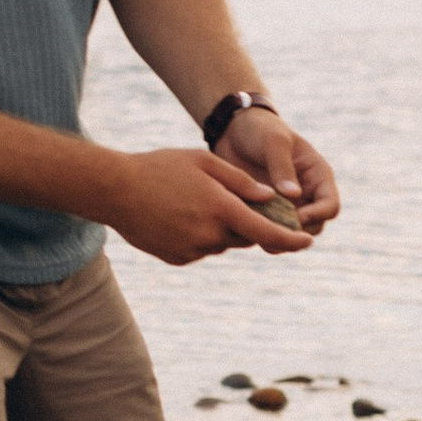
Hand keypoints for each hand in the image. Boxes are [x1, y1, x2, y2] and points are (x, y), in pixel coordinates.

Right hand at [105, 147, 319, 267]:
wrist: (113, 190)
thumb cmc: (159, 168)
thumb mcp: (203, 162)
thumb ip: (240, 181)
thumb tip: (269, 197)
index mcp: (221, 209)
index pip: (267, 232)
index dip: (291, 238)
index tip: (308, 241)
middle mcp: (210, 235)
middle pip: (244, 236)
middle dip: (245, 222)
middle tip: (227, 200)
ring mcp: (192, 250)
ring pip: (221, 243)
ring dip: (219, 228)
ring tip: (191, 202)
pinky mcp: (177, 258)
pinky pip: (200, 249)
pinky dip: (198, 236)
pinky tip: (176, 216)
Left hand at [219, 105, 337, 231]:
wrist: (232, 130)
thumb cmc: (260, 129)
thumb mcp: (273, 141)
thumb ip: (282, 166)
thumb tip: (294, 195)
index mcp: (317, 177)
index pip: (330, 206)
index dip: (317, 216)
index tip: (295, 216)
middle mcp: (306, 195)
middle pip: (313, 227)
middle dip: (296, 232)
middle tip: (274, 231)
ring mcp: (286, 206)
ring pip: (290, 234)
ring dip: (278, 238)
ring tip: (259, 235)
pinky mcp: (265, 211)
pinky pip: (268, 230)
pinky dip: (260, 234)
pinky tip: (244, 230)